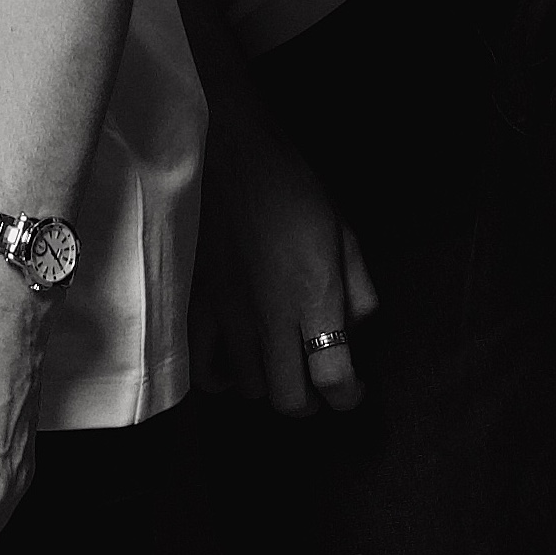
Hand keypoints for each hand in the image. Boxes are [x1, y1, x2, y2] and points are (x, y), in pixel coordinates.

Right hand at [193, 97, 376, 416]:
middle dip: (311, 402)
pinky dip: (222, 380)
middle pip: (290, 400)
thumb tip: (356, 332)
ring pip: (250, 389)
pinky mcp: (196, 305)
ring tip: (278, 365)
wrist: (232, 152)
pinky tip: (234, 366)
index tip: (353, 388)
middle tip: (316, 381)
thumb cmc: (294, 188)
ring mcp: (227, 314)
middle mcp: (270, 317)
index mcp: (314, 297)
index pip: (335, 378)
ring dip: (270, 386)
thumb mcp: (345, 234)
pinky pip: (203, 369)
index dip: (350, 396)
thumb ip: (359, 291)